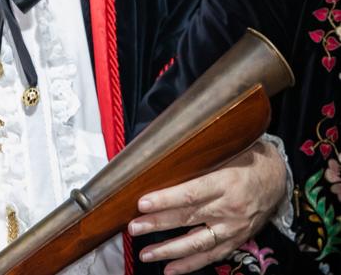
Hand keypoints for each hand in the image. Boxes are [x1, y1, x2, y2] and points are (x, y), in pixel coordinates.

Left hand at [128, 139, 286, 273]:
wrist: (279, 176)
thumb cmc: (248, 157)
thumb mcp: (227, 150)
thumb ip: (201, 158)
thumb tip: (165, 157)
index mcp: (225, 182)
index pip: (190, 194)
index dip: (165, 200)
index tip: (142, 203)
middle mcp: (229, 208)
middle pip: (188, 218)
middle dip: (158, 224)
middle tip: (134, 228)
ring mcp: (234, 228)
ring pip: (197, 243)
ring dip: (169, 250)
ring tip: (146, 253)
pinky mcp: (237, 240)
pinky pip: (212, 256)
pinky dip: (191, 264)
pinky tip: (171, 269)